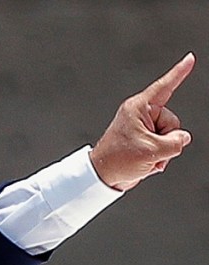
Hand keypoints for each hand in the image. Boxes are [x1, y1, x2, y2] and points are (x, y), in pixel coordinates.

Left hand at [90, 53, 194, 191]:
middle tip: (148, 151)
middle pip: (172, 121)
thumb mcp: (151, 151)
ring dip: (162, 151)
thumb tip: (182, 138)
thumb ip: (176, 142)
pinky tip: (146, 162)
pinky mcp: (144, 140)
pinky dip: (159, 156)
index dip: (179, 72)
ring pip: (170, 136)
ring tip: (144, 158)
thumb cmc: (116, 161)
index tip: (189, 59)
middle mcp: (140, 115)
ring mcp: (142, 128)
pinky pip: (163, 145)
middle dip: (166, 139)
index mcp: (138, 108)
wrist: (102, 177)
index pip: (164, 87)